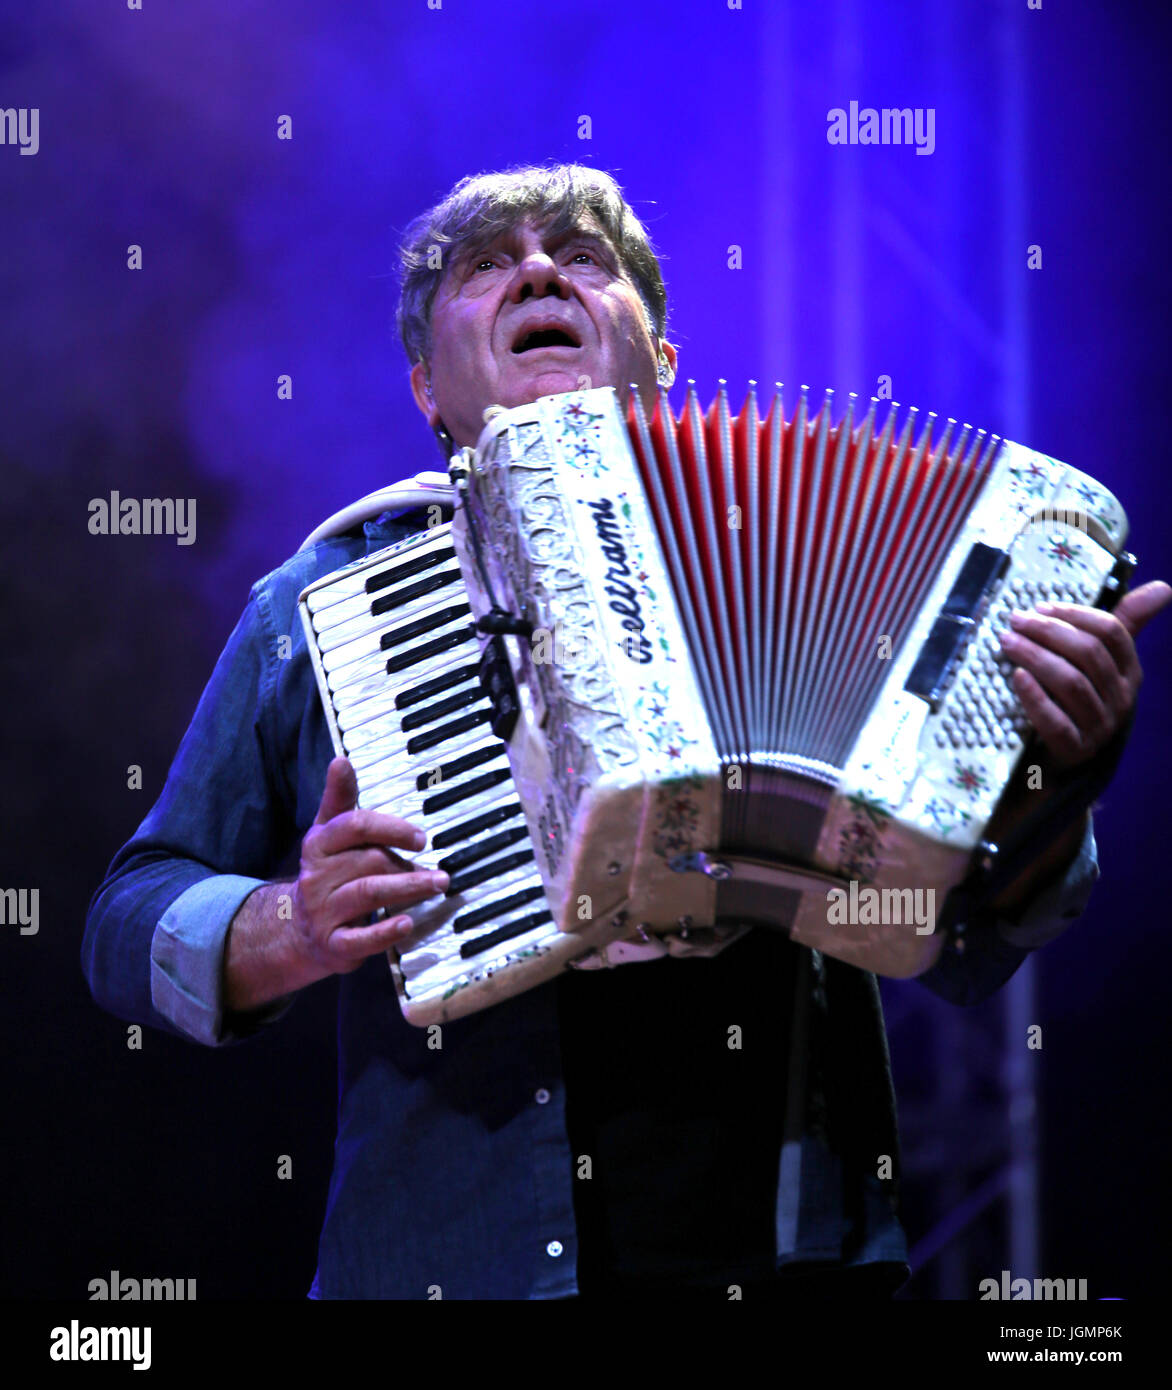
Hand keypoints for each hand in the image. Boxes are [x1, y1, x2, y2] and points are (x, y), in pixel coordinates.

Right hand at [289, 756, 447, 975]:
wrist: (296, 930)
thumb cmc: (327, 872)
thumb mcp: (328, 833)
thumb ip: (340, 799)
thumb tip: (340, 760)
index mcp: (319, 843)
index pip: (354, 826)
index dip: (391, 828)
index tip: (421, 837)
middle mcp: (317, 875)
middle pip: (370, 860)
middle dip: (407, 863)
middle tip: (440, 871)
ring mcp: (323, 911)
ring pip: (369, 893)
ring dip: (408, 888)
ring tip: (437, 885)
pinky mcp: (333, 944)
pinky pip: (359, 939)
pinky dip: (385, 932)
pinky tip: (407, 923)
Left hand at [998, 579, 1170, 769]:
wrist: (1061, 761)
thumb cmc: (1078, 701)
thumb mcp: (1101, 663)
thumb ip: (1124, 624)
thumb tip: (1165, 587)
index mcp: (1130, 673)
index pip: (1112, 632)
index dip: (1075, 614)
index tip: (1039, 607)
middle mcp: (1121, 699)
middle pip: (1088, 654)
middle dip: (1048, 631)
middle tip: (1015, 621)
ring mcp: (1100, 728)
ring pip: (1071, 683)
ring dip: (1036, 656)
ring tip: (1007, 642)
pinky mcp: (1075, 751)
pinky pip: (1055, 721)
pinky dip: (1035, 697)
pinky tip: (1017, 677)